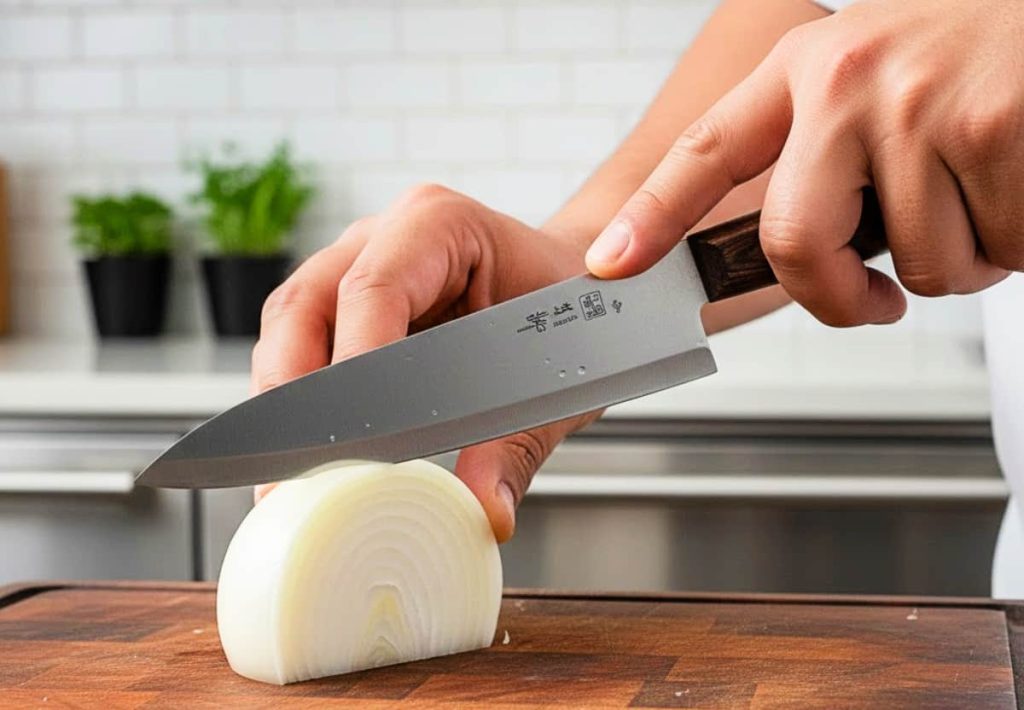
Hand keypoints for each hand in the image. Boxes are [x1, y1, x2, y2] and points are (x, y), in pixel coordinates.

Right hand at [251, 184, 597, 541]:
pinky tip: (307, 456)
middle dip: (293, 396)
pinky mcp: (340, 307)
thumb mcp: (555, 381)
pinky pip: (298, 348)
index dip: (352, 365)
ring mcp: (352, 267)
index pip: (372, 290)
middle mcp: (382, 238)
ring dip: (283, 405)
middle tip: (295, 474)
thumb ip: (518, 447)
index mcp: (439, 224)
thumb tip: (484, 510)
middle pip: (304, 306)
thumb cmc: (564, 315)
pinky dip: (297, 406)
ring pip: (287, 328)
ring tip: (291, 477)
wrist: (570, 291)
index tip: (350, 438)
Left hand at [586, 0, 1021, 324]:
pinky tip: (1019, 185)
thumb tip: (805, 254)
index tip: (610, 264)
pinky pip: (995, 252)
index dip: (653, 216)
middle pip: (797, 244)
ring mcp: (919, 105)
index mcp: (807, 68)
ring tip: (986, 193)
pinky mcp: (994, 129)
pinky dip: (1015, 244)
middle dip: (840, 298)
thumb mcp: (878, 73)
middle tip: (874, 300)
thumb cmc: (978, 51)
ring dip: (961, 260)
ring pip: (918, 266)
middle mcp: (848, 80)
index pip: (707, 151)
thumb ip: (828, 151)